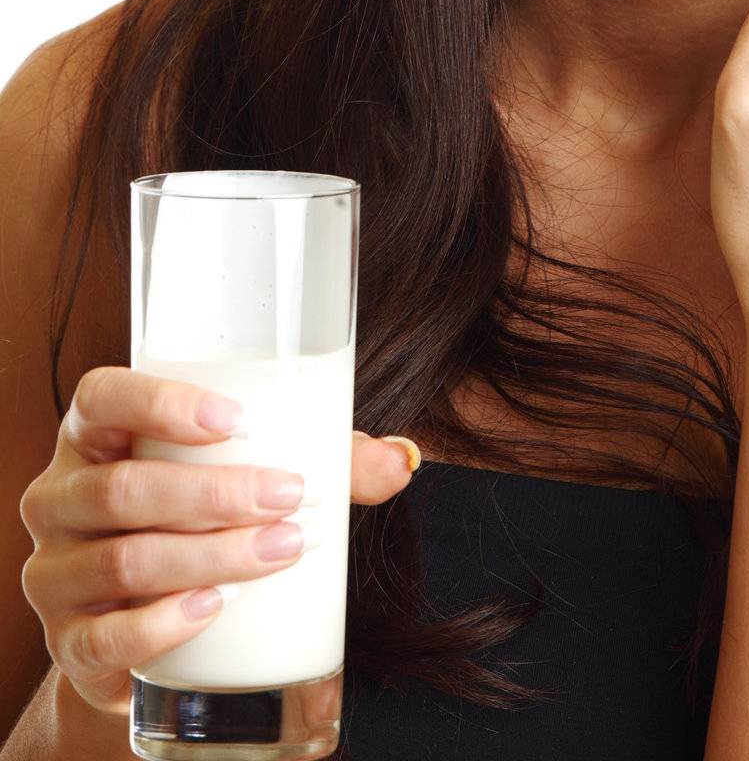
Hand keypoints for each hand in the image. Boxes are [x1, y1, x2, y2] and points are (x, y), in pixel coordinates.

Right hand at [18, 365, 416, 718]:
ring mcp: (55, 571)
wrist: (146, 622)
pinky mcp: (68, 640)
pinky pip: (103, 638)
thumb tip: (405, 458)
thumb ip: (326, 459)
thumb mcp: (251, 472)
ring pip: (124, 560)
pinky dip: (160, 625)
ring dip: (209, 556)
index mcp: (96, 433)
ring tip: (279, 550)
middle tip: (289, 497)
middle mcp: (60, 494)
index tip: (237, 418)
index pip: (103, 396)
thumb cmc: (199, 517)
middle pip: (123, 488)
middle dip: (214, 494)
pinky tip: (211, 609)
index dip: (161, 403)